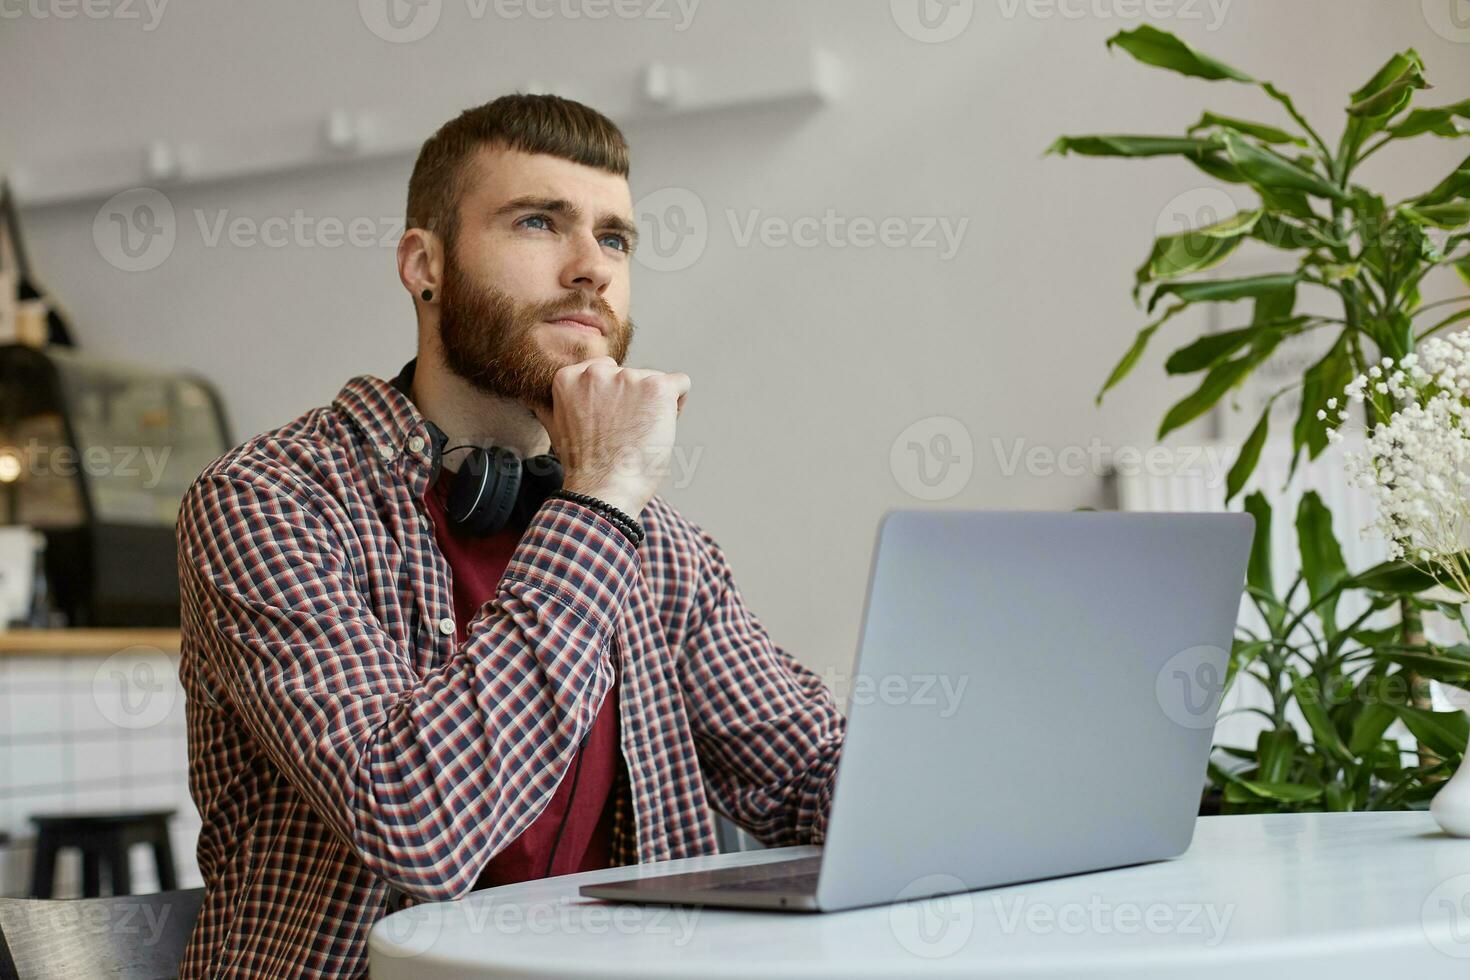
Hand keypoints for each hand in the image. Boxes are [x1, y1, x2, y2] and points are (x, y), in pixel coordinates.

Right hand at [531, 356, 690, 517]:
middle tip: (624, 434)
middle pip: (631, 376)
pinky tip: (661, 427)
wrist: (604, 489)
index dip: (611, 399)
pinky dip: (677, 405)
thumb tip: (538, 397)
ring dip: (653, 406)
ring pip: (655, 382)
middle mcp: (597, 371)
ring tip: (639, 436)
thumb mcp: (556, 426)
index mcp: (569, 376)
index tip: (606, 425)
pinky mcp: (657, 387)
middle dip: (632, 401)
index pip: (605, 372)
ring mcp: (628, 377)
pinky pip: (681, 383)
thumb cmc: (584, 466)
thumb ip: (556, 402)